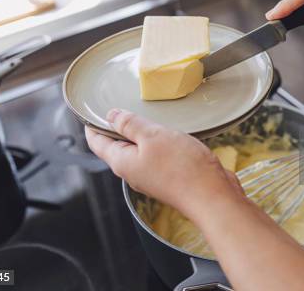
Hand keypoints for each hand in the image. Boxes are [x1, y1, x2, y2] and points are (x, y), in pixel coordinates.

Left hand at [85, 109, 242, 217]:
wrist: (212, 196)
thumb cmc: (182, 168)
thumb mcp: (152, 136)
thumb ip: (130, 124)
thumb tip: (112, 116)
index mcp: (122, 162)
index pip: (97, 142)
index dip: (92, 125)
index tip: (92, 111)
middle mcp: (134, 172)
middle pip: (117, 147)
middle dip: (117, 128)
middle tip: (121, 107)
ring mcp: (152, 176)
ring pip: (139, 151)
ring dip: (141, 134)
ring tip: (147, 117)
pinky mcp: (170, 177)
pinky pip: (157, 156)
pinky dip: (159, 143)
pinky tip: (170, 134)